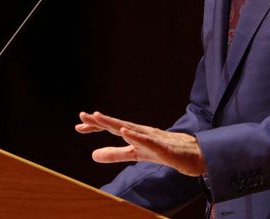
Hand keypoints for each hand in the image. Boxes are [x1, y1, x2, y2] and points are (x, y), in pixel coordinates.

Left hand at [76, 111, 206, 176]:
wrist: (190, 155)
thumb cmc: (162, 151)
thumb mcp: (135, 154)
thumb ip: (115, 154)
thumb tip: (92, 155)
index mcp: (133, 133)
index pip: (111, 128)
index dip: (95, 126)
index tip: (78, 125)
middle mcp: (140, 131)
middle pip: (118, 124)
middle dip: (100, 120)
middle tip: (82, 115)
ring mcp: (151, 137)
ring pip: (130, 128)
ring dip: (114, 123)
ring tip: (98, 117)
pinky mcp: (161, 145)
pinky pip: (147, 140)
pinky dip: (135, 135)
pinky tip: (124, 131)